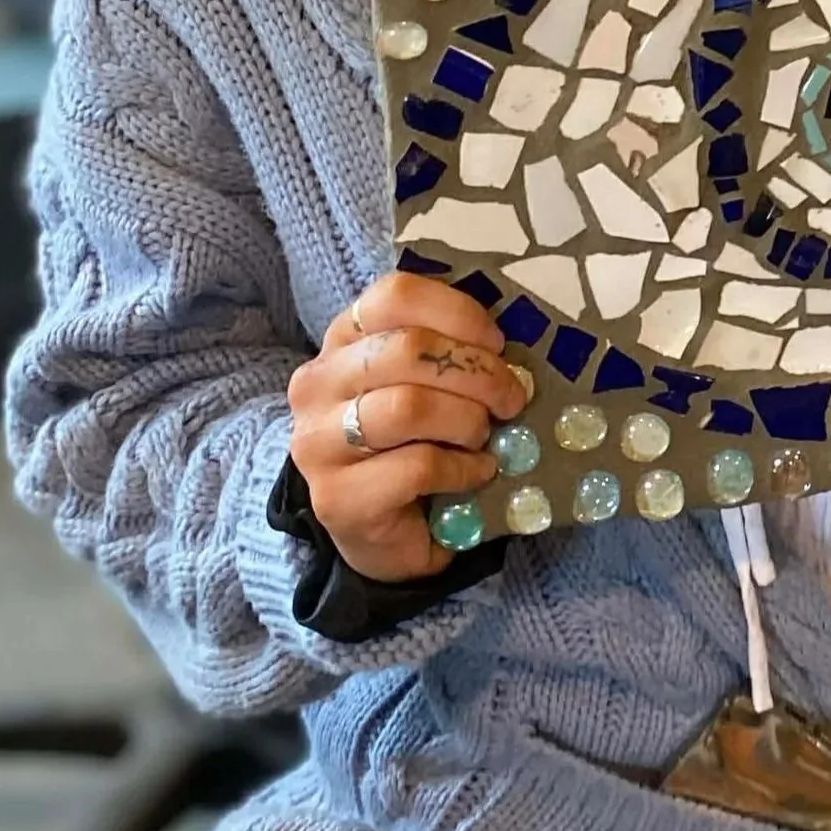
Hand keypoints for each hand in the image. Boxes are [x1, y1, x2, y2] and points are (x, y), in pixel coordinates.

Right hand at [288, 271, 527, 581]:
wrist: (386, 535)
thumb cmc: (414, 445)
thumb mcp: (430, 386)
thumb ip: (452, 353)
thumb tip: (510, 346)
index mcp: (343, 340)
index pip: (396, 295)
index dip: (459, 314)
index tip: (496, 344)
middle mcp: (318, 383)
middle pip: (408, 349)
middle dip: (477, 372)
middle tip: (512, 398)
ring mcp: (319, 442)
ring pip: (410, 406)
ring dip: (468, 421)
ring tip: (484, 437)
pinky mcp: (337, 498)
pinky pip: (417, 466)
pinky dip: (463, 468)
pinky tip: (476, 474)